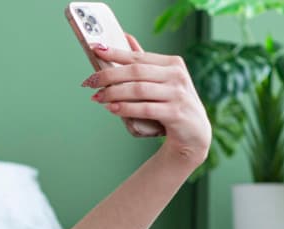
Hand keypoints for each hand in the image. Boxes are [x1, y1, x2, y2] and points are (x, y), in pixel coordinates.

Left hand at [84, 33, 210, 166]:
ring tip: (97, 97)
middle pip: (136, 72)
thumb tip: (126, 38)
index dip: (116, 53)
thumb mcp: (163, 81)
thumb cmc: (172, 104)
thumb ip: (145, 63)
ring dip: (113, 93)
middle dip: (109, 76)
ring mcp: (178, 94)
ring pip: (138, 90)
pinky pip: (145, 109)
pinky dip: (125, 108)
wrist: (194, 134)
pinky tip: (112, 108)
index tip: (96, 50)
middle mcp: (177, 76)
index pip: (139, 57)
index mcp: (173, 64)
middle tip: (90, 82)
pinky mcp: (176, 114)